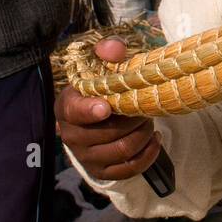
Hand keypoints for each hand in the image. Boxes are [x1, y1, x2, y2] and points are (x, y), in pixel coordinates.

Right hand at [55, 38, 162, 180]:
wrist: (95, 117)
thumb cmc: (99, 87)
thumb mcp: (100, 65)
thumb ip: (107, 50)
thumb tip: (116, 49)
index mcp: (67, 107)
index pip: (74, 112)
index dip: (90, 111)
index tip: (107, 107)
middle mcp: (72, 135)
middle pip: (108, 133)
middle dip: (134, 119)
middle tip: (146, 106)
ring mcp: (85, 157)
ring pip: (122, 150)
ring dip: (143, 134)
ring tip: (149, 120)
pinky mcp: (101, 172)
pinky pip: (129, 169)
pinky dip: (148, 154)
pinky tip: (154, 139)